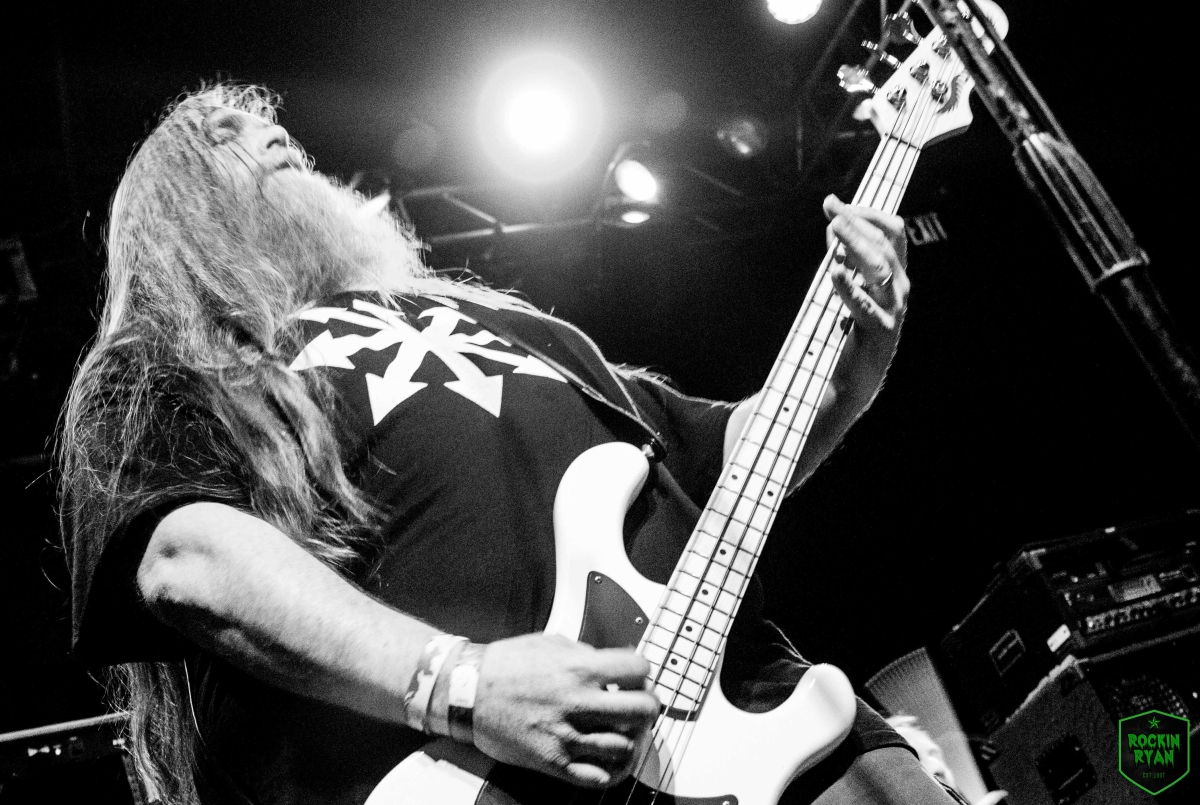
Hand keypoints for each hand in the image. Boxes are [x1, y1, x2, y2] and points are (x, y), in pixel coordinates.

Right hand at [472, 634, 658, 788]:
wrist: (467, 692)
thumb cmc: (504, 665)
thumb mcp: (550, 642)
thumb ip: (585, 653)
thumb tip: (612, 666)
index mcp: (577, 669)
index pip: (637, 670)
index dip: (642, 671)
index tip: (636, 676)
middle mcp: (576, 702)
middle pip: (641, 710)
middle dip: (648, 706)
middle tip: (641, 705)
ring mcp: (566, 736)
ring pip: (626, 746)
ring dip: (632, 738)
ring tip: (625, 730)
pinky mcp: (553, 762)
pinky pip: (598, 778)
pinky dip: (614, 770)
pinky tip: (612, 759)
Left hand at [823, 194, 909, 368]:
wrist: (852, 381)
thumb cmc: (850, 331)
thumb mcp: (850, 287)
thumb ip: (845, 257)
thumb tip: (834, 223)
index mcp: (897, 275)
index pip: (893, 232)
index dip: (867, 213)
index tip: (837, 203)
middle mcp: (900, 289)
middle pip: (884, 245)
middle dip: (857, 222)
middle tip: (831, 207)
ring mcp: (894, 310)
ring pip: (879, 268)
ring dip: (855, 243)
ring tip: (833, 227)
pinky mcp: (880, 331)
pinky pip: (864, 305)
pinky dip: (848, 286)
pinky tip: (833, 272)